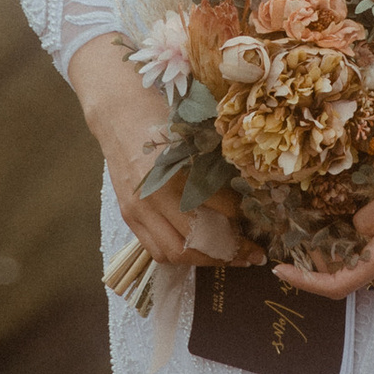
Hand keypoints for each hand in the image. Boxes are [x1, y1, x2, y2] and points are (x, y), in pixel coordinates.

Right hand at [69, 41, 260, 269]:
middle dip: (228, 252)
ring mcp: (136, 211)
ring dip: (203, 259)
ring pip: (172, 253)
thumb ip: (214, 166)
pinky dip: (179, 254)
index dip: (240, 216)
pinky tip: (199, 248)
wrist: (117, 114)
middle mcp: (151, 198)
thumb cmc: (159, 118)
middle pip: (193, 243)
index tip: (257, 219)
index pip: (215, 207)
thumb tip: (246, 191)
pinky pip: (155, 249)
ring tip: (228, 256)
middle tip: (253, 254)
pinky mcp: (128, 216)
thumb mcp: (192, 136)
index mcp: (172, 172)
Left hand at [276, 143, 373, 296]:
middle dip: (321, 260)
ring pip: (367, 264)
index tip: (279, 269)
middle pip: (351, 275)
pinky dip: (363, 245)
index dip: (306, 282)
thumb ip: (368, 218)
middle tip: (300, 233)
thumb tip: (348, 234)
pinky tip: (359, 220)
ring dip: (343, 251)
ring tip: (324, 222)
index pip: (340, 284)